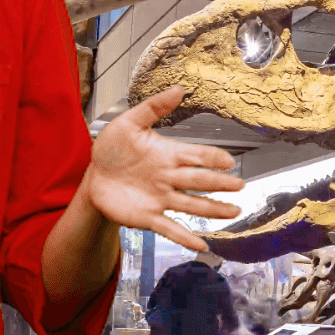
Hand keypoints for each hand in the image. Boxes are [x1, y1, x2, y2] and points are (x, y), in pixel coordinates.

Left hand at [86, 87, 244, 251]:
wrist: (94, 177)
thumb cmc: (112, 149)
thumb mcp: (129, 123)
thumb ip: (153, 107)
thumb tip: (179, 89)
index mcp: (168, 155)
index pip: (196, 155)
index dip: (212, 158)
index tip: (228, 161)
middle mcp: (169, 178)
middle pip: (199, 181)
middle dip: (220, 184)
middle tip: (240, 186)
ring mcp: (161, 199)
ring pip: (191, 204)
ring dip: (212, 209)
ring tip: (233, 212)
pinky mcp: (148, 217)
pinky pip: (170, 228)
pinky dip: (185, 237)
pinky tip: (201, 245)